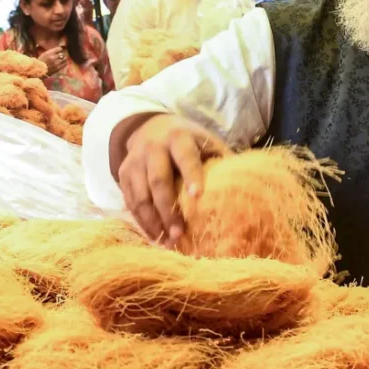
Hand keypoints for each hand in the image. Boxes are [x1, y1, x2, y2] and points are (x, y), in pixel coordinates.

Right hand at [38, 46, 67, 74]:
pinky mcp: (58, 68)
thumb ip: (51, 52)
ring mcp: (56, 63)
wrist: (39, 71)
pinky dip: (64, 63)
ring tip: (62, 59)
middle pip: (62, 53)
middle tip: (61, 55)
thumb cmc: (40, 62)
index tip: (59, 50)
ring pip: (65, 59)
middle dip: (62, 54)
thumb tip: (58, 49)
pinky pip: (64, 64)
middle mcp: (53, 57)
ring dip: (64, 58)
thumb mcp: (44, 54)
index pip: (59, 48)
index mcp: (49, 53)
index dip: (60, 49)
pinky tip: (62, 63)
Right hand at [118, 114, 231, 245]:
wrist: (150, 127)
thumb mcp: (204, 141)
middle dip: (168, 209)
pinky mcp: (123, 174)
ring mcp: (135, 161)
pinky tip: (154, 237)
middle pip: (158, 180)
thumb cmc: (188, 141)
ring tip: (166, 242)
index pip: (185, 157)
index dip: (191, 175)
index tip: (198, 196)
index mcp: (179, 138)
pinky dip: (142, 221)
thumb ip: (220, 159)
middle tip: (179, 233)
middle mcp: (153, 148)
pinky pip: (130, 201)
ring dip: (153, 221)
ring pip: (140, 194)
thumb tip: (245, 184)